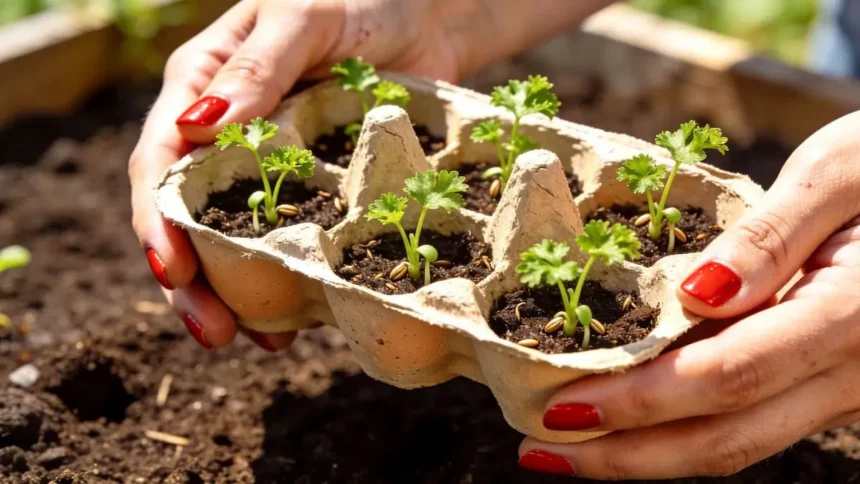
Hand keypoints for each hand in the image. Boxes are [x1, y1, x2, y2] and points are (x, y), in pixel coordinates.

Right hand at [129, 0, 610, 349]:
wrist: (426, 17)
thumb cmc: (359, 0)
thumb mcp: (303, 20)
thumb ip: (254, 70)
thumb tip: (196, 129)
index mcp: (201, 88)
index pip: (161, 162)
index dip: (159, 221)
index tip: (173, 270)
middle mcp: (225, 138)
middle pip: (187, 217)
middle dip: (193, 281)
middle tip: (212, 333)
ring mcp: (268, 169)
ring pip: (233, 242)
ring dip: (238, 296)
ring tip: (258, 342)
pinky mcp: (312, 190)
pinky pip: (288, 241)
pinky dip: (287, 281)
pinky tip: (298, 320)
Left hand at [518, 111, 859, 478]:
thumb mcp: (836, 173)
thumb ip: (770, 237)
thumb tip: (696, 293)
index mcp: (852, 313)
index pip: (728, 374)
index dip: (642, 399)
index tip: (563, 407)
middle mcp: (852, 369)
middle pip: (728, 436)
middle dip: (627, 454)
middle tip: (543, 452)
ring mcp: (845, 386)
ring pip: (741, 443)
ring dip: (651, 456)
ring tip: (572, 451)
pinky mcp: (831, 383)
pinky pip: (756, 422)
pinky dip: (686, 432)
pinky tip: (635, 424)